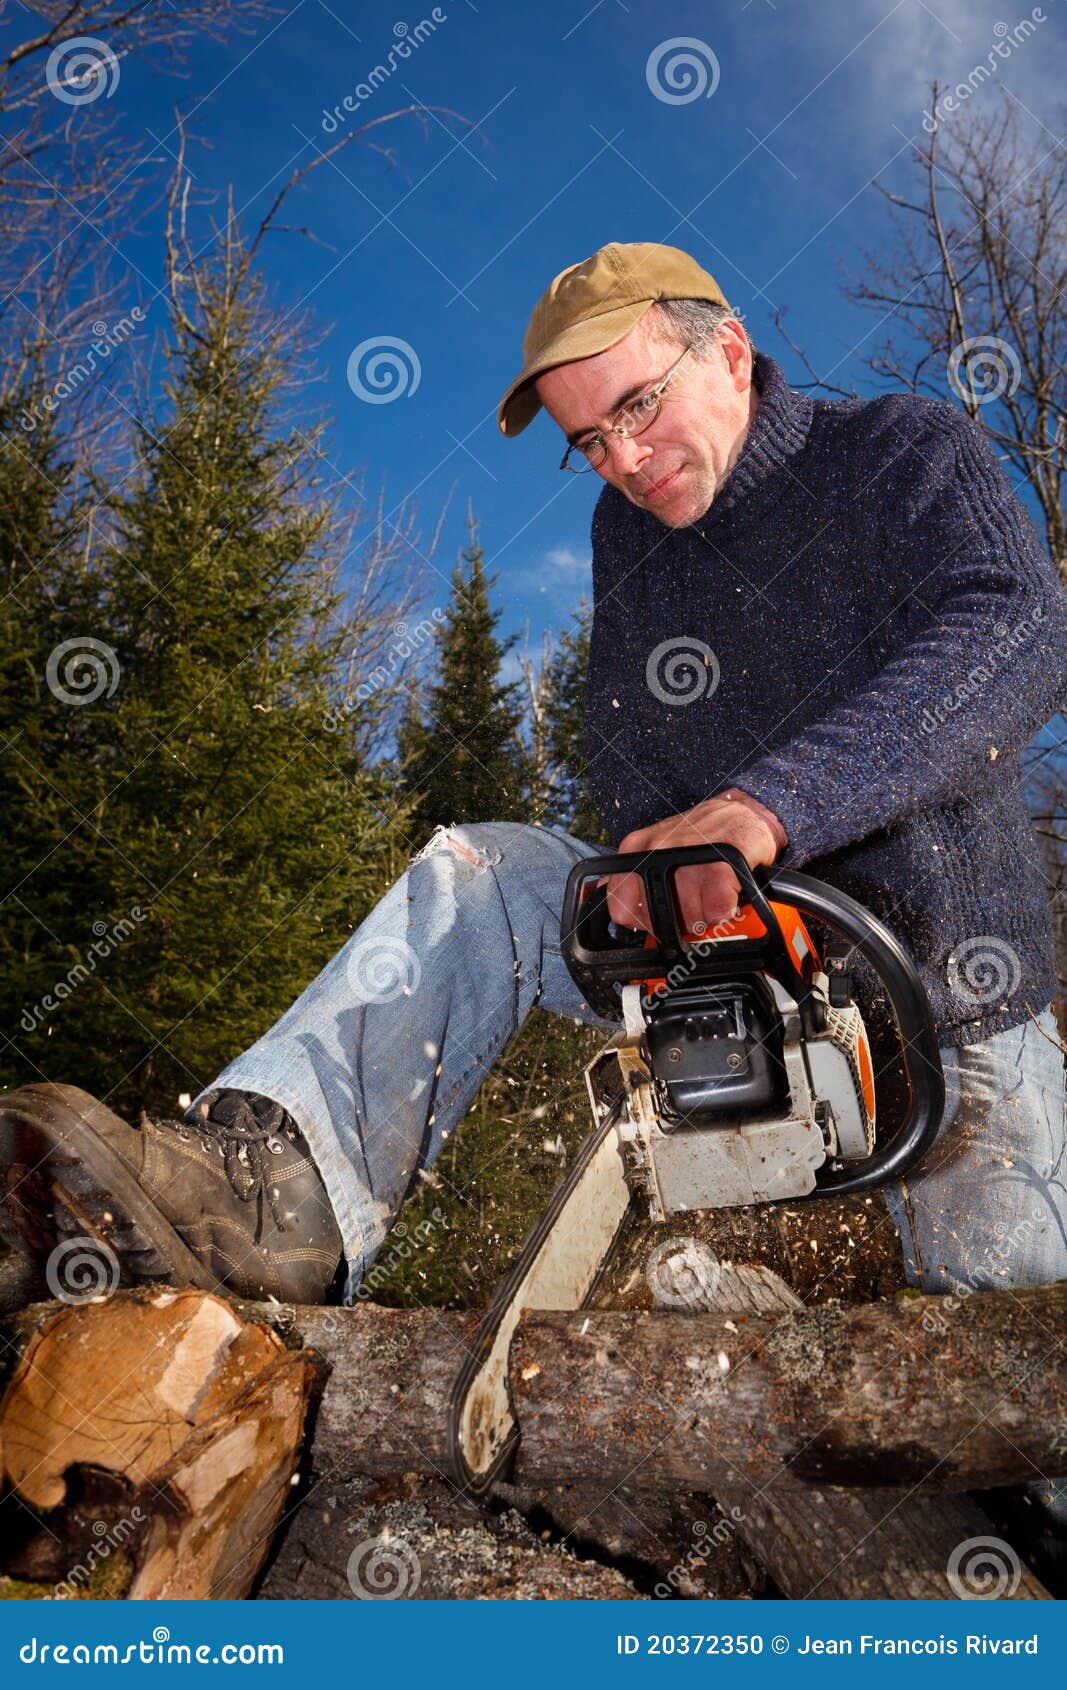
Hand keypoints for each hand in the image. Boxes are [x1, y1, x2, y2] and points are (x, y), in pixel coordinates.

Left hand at [604, 790, 786, 937]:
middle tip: (696, 899)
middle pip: (659, 921)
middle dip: (680, 920)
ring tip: (713, 890)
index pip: (622, 909)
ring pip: (689, 920)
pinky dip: (726, 910)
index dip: (645, 921)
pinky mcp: (719, 865)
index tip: (661, 915)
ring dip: (706, 915)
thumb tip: (624, 912)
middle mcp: (655, 850)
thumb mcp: (659, 849)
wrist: (745, 810)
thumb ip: (639, 878)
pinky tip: (728, 891)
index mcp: (635, 849)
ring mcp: (685, 856)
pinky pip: (716, 912)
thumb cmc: (703, 835)